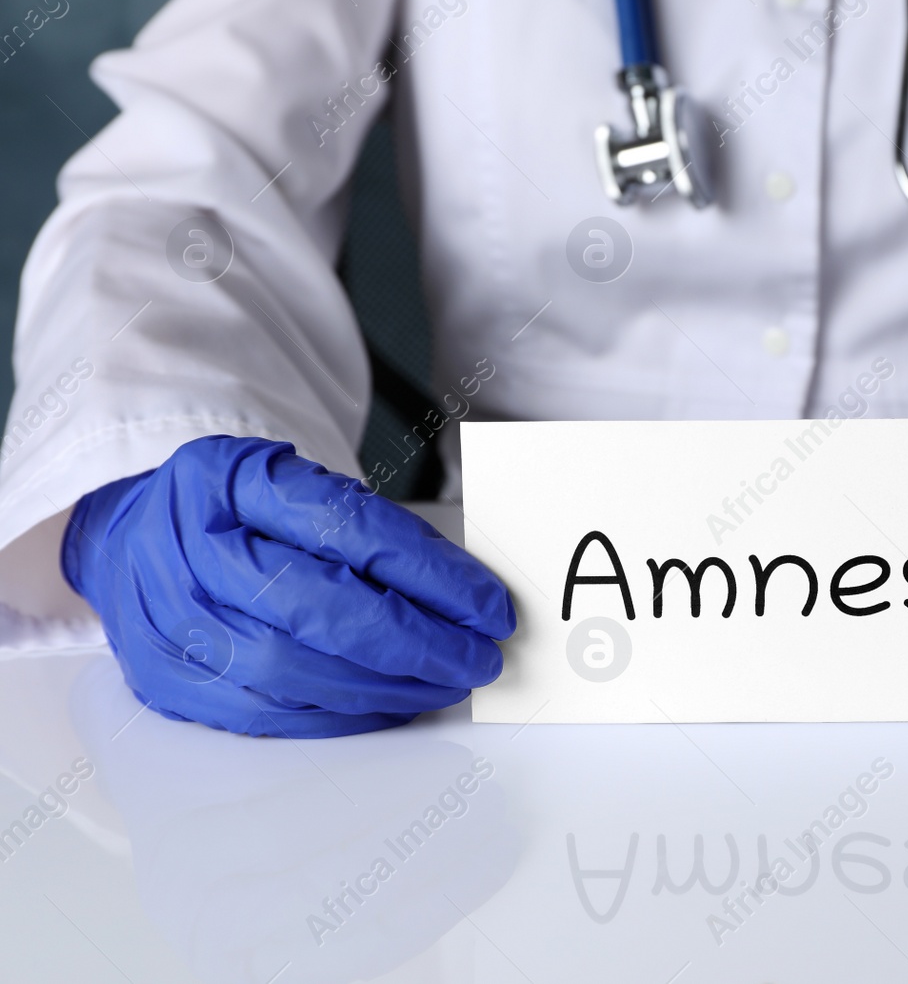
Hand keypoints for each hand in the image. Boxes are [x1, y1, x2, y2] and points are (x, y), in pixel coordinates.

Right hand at [62, 435, 514, 736]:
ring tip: (445, 684)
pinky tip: (390, 706)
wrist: (130, 538)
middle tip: (478, 657)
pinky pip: (267, 713)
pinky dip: (341, 716)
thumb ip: (363, 523)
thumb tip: (460, 589)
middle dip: (416, 643)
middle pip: (319, 608)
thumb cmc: (231, 510)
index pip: (348, 530)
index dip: (430, 575)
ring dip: (387, 688)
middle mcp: (188, 548)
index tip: (488, 604)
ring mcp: (168, 619)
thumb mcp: (289, 481)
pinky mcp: (166, 680)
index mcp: (226, 480)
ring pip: (294, 671)